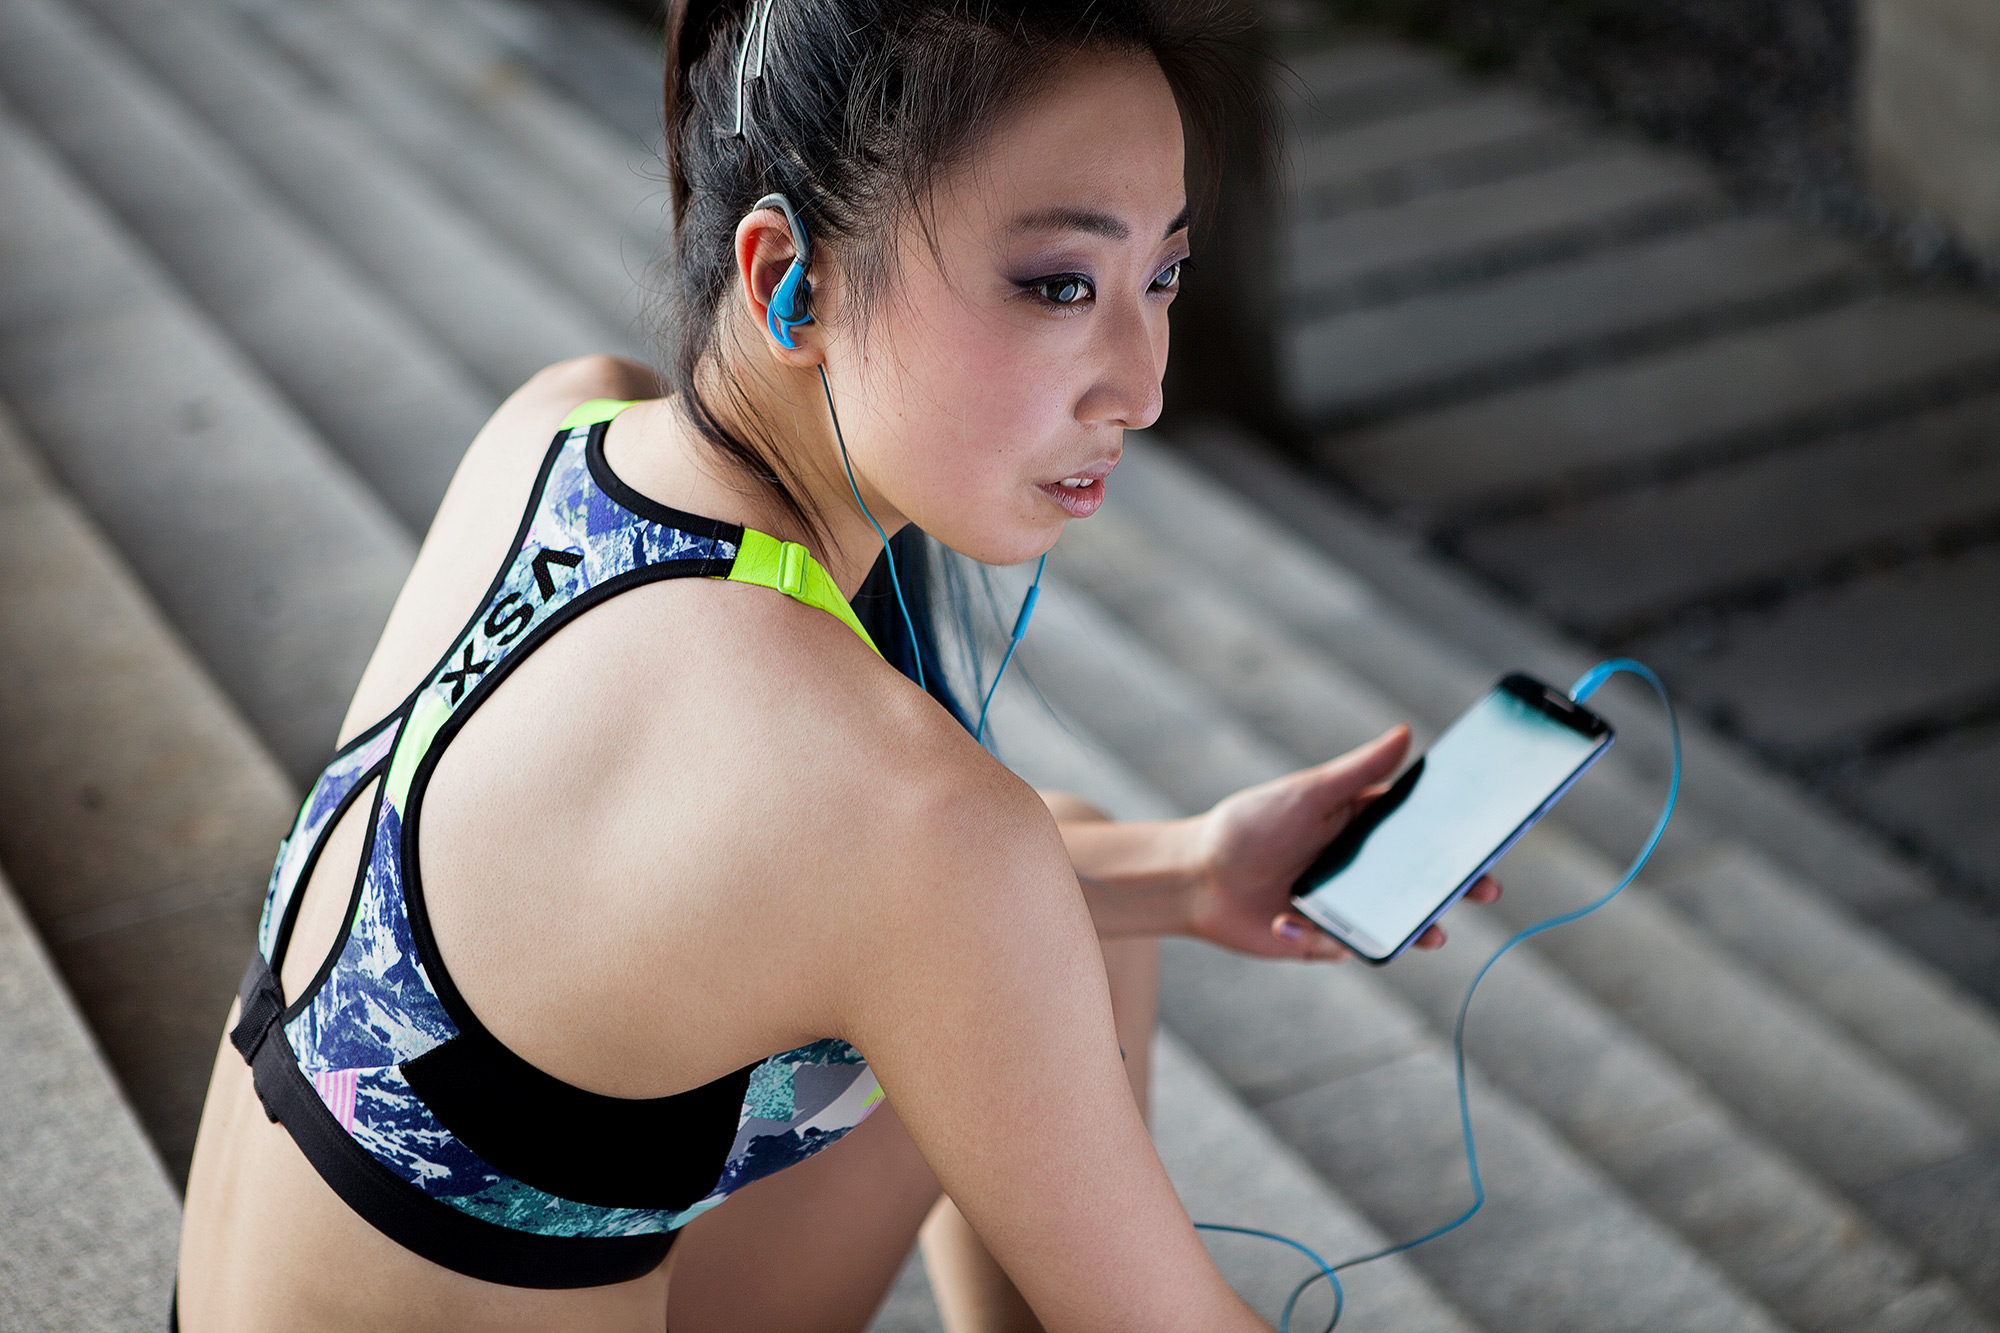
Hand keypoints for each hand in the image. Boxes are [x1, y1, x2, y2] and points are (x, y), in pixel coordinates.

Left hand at [1183, 727, 1500, 961]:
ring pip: (1393, 922)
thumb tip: (1405, 733)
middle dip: (1454, 888)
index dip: (1458, 840)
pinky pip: (1342, 947)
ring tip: (1433, 934)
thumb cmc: (1248, 826)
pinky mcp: (1322, 941)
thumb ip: (1357, 771)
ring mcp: (1345, 907)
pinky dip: (1321, 938)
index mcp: (1362, 826)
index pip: (1422, 832)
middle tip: (1483, 890)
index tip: (1491, 844)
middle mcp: (1360, 869)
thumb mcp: (1306, 793)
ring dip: (1415, 929)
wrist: (1194, 878)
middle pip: (1420, 881)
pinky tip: (1284, 920)